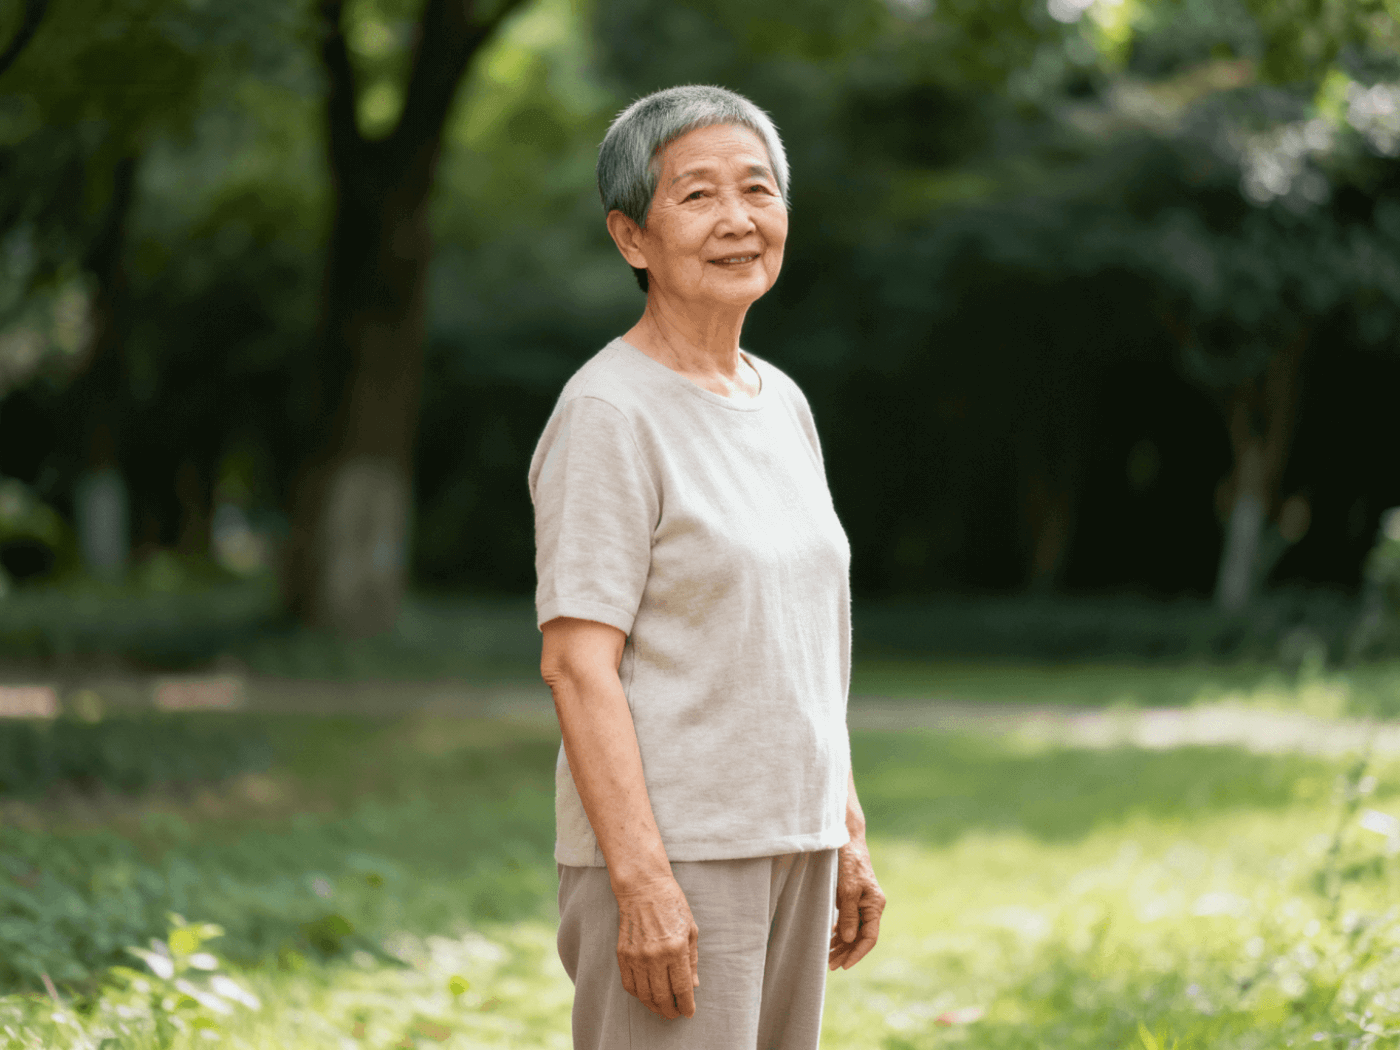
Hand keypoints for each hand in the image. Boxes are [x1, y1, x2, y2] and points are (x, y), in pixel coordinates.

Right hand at [614, 873, 699, 1018]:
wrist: (643, 887)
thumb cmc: (672, 905)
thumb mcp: (691, 930)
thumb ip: (692, 960)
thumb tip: (693, 986)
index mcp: (676, 949)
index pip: (682, 988)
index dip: (686, 1005)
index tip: (688, 1012)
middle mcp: (655, 956)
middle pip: (662, 996)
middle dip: (670, 1010)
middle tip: (675, 1013)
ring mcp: (637, 956)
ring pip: (644, 995)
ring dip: (654, 1006)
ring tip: (662, 1008)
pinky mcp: (623, 954)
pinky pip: (628, 984)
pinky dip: (638, 995)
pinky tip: (646, 995)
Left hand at [829, 837, 884, 969]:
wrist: (846, 838)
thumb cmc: (848, 862)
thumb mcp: (847, 888)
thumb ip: (848, 914)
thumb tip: (848, 938)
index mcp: (875, 905)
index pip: (869, 937)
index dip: (857, 953)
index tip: (844, 966)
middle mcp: (871, 906)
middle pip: (861, 937)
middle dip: (846, 952)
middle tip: (830, 965)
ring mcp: (862, 902)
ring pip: (853, 930)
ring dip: (841, 944)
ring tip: (827, 957)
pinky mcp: (853, 898)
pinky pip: (848, 921)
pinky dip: (839, 932)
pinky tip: (830, 939)